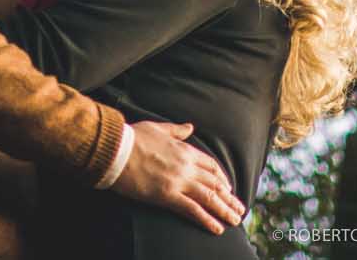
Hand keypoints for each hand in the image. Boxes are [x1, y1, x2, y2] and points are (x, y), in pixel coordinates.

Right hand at [112, 121, 244, 234]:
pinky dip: (207, 220)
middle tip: (240, 210)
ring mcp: (178, 181)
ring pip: (209, 197)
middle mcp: (186, 165)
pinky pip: (192, 210)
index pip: (211, 165)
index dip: (222, 178)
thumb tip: (190, 127)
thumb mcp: (158, 128)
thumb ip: (176, 130)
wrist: (116, 149)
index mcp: (184, 149)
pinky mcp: (168, 195)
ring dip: (224, 210)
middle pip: (214, 183)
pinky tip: (217, 229)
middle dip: (229, 198)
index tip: (229, 188)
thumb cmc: (133, 138)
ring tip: (235, 221)